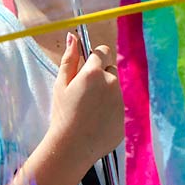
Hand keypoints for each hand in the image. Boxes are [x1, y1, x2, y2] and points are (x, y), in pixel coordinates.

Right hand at [46, 33, 123, 167]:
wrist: (71, 148)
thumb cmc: (62, 113)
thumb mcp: (61, 85)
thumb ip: (70, 59)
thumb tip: (74, 37)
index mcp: (94, 72)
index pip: (103, 51)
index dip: (95, 58)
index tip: (87, 69)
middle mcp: (111, 83)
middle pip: (110, 70)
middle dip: (101, 77)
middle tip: (84, 94)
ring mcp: (119, 102)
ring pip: (114, 90)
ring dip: (105, 95)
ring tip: (88, 111)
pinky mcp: (123, 118)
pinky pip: (117, 109)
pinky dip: (109, 113)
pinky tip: (95, 123)